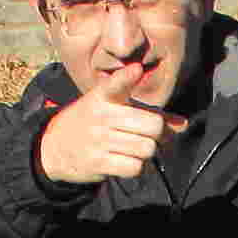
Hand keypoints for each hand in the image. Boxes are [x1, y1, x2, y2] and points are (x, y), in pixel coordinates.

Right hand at [35, 65, 185, 187]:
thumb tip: (182, 125)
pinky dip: (138, 168)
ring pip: (146, 149)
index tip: (135, 69)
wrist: (54, 147)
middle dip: (157, 135)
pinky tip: (128, 162)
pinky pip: (135, 167)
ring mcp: (98, 140)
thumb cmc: (94, 124)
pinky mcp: (97, 162)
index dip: (126, 77)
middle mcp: (101, 116)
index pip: (115, 85)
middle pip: (152, 126)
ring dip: (147, 153)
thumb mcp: (113, 109)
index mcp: (103, 97)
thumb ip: (149, 114)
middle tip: (147, 136)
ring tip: (135, 149)